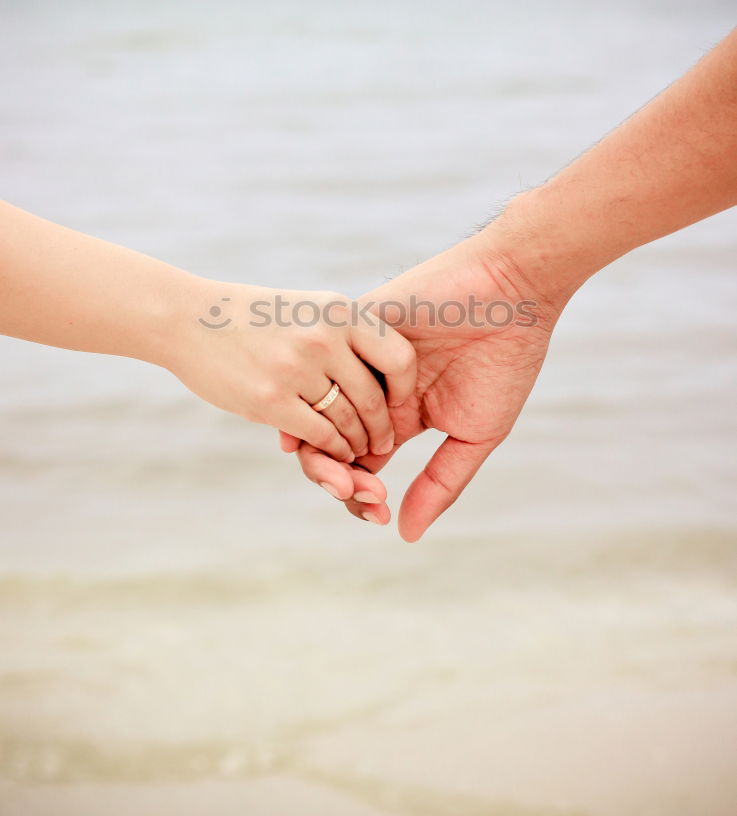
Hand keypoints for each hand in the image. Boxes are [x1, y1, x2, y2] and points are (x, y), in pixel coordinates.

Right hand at [168, 284, 415, 462]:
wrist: (189, 319)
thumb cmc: (254, 317)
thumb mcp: (307, 308)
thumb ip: (344, 334)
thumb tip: (387, 376)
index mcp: (339, 310)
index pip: (398, 357)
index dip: (404, 387)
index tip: (397, 402)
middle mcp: (323, 337)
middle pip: (374, 397)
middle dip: (382, 427)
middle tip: (384, 442)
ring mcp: (296, 369)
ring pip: (349, 421)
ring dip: (358, 443)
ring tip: (359, 450)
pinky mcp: (270, 400)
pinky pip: (321, 436)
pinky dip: (333, 450)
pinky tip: (335, 452)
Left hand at [283, 231, 562, 539]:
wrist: (511, 294)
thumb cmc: (503, 364)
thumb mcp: (474, 434)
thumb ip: (440, 483)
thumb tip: (404, 535)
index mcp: (400, 416)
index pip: (360, 461)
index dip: (357, 491)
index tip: (376, 512)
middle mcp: (372, 388)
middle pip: (331, 440)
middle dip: (336, 474)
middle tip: (353, 493)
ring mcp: (361, 357)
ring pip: (320, 406)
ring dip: (322, 443)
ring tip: (334, 468)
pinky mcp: (354, 324)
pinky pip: (321, 363)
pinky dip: (313, 396)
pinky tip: (308, 422)